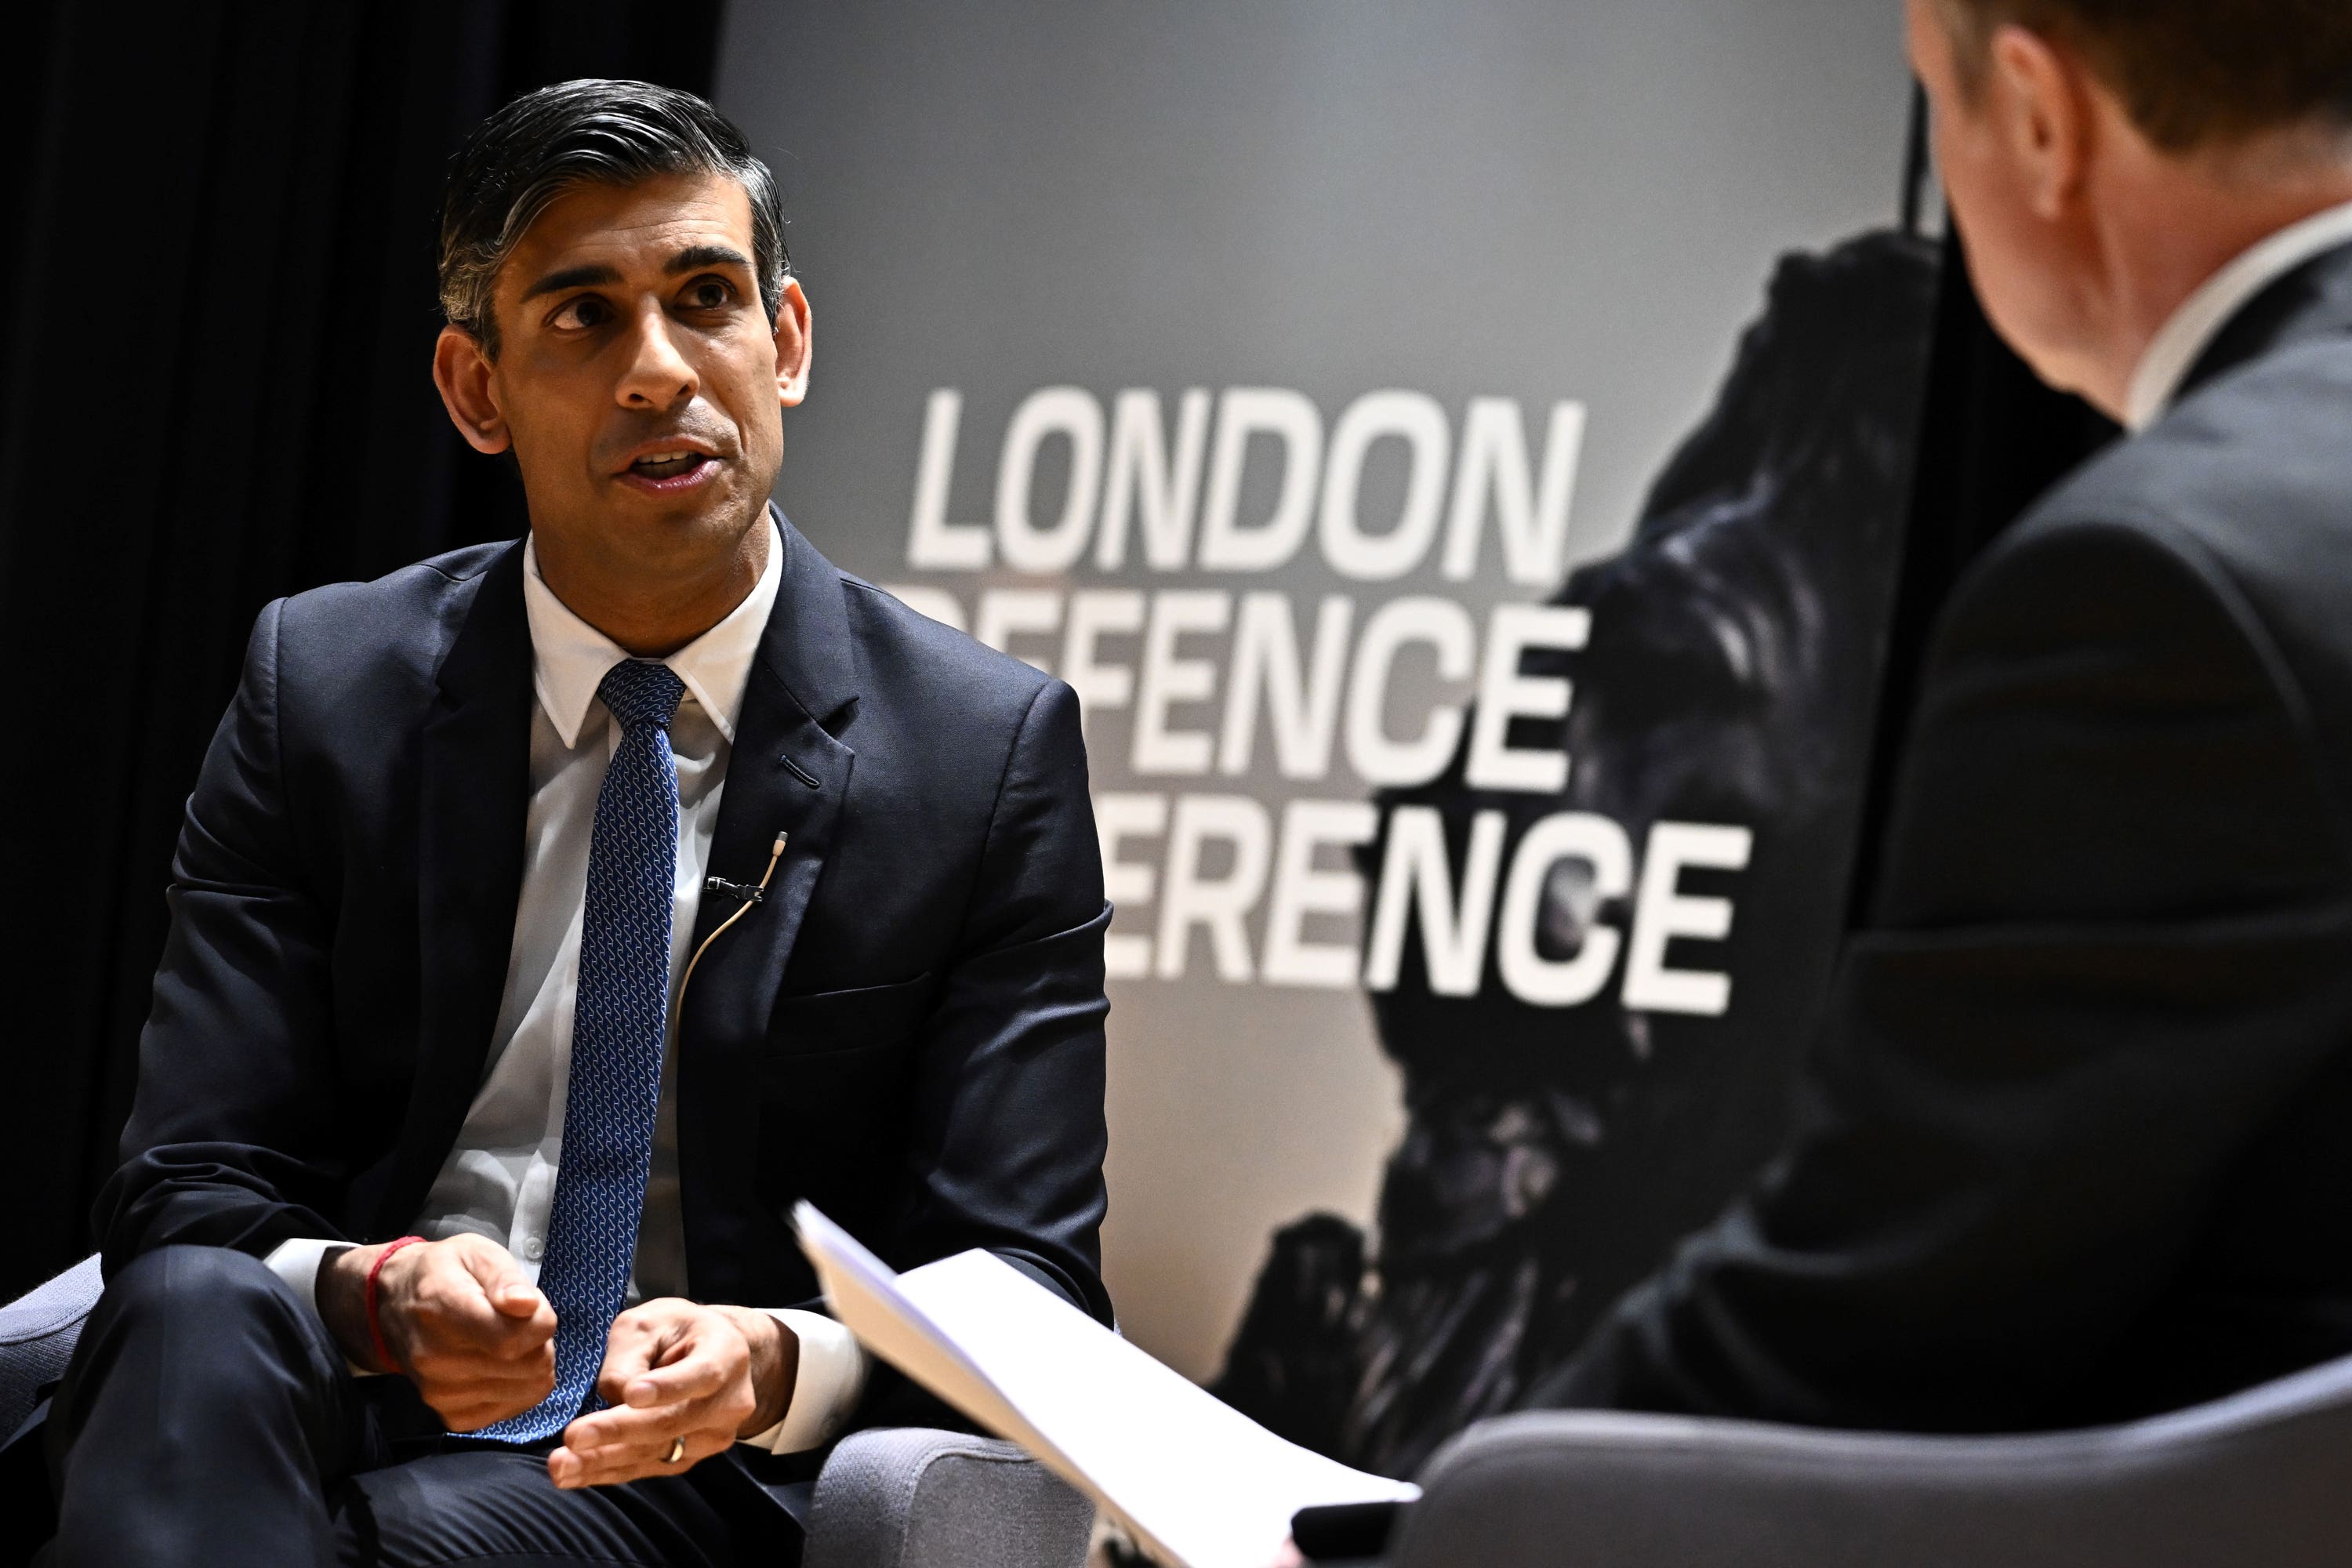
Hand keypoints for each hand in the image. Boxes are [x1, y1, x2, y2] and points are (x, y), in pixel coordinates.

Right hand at [320, 1233, 556, 1431]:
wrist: (394, 1306)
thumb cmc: (444, 1273)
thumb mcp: (476, 1253)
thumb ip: (505, 1278)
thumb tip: (527, 1305)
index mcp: (443, 1310)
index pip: (512, 1338)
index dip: (541, 1320)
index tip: (530, 1304)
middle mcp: (436, 1359)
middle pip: (530, 1365)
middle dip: (540, 1341)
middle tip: (518, 1321)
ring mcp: (441, 1393)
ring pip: (529, 1388)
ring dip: (531, 1363)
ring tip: (504, 1340)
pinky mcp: (452, 1416)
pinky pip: (514, 1407)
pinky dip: (518, 1386)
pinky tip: (498, 1364)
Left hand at [547, 1299, 798, 1488]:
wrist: (714, 1357)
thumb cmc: (677, 1331)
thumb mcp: (650, 1322)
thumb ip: (630, 1356)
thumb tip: (614, 1399)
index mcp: (725, 1354)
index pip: (700, 1375)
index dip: (667, 1387)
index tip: (631, 1394)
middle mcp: (729, 1402)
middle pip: (671, 1421)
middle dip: (618, 1431)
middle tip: (573, 1437)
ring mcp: (713, 1436)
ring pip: (656, 1452)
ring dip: (604, 1461)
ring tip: (561, 1465)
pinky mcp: (692, 1458)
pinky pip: (648, 1468)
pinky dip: (608, 1471)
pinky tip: (574, 1473)